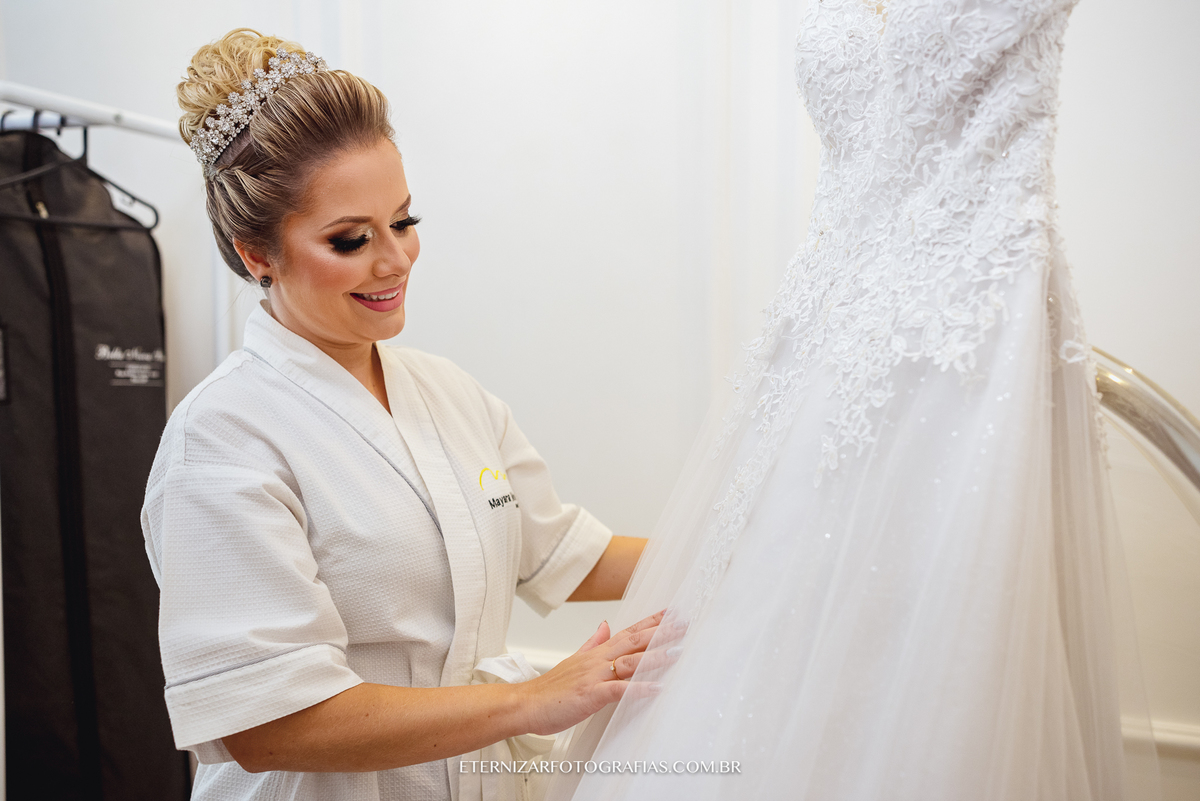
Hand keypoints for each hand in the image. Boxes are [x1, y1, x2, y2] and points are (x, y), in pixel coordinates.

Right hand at [517, 609, 665, 735]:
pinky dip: (638, 688)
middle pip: (633, 641)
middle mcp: (597, 660)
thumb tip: (605, 625)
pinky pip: (619, 690)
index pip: (628, 631)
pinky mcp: (591, 695)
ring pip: (630, 662)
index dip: (651, 622)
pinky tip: (657, 688)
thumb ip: (592, 642)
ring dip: (655, 657)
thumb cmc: (551, 688)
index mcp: (596, 652)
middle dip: (660, 632)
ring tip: (677, 651)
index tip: (672, 613)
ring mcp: (594, 676)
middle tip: (684, 624)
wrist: (526, 704)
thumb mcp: (575, 660)